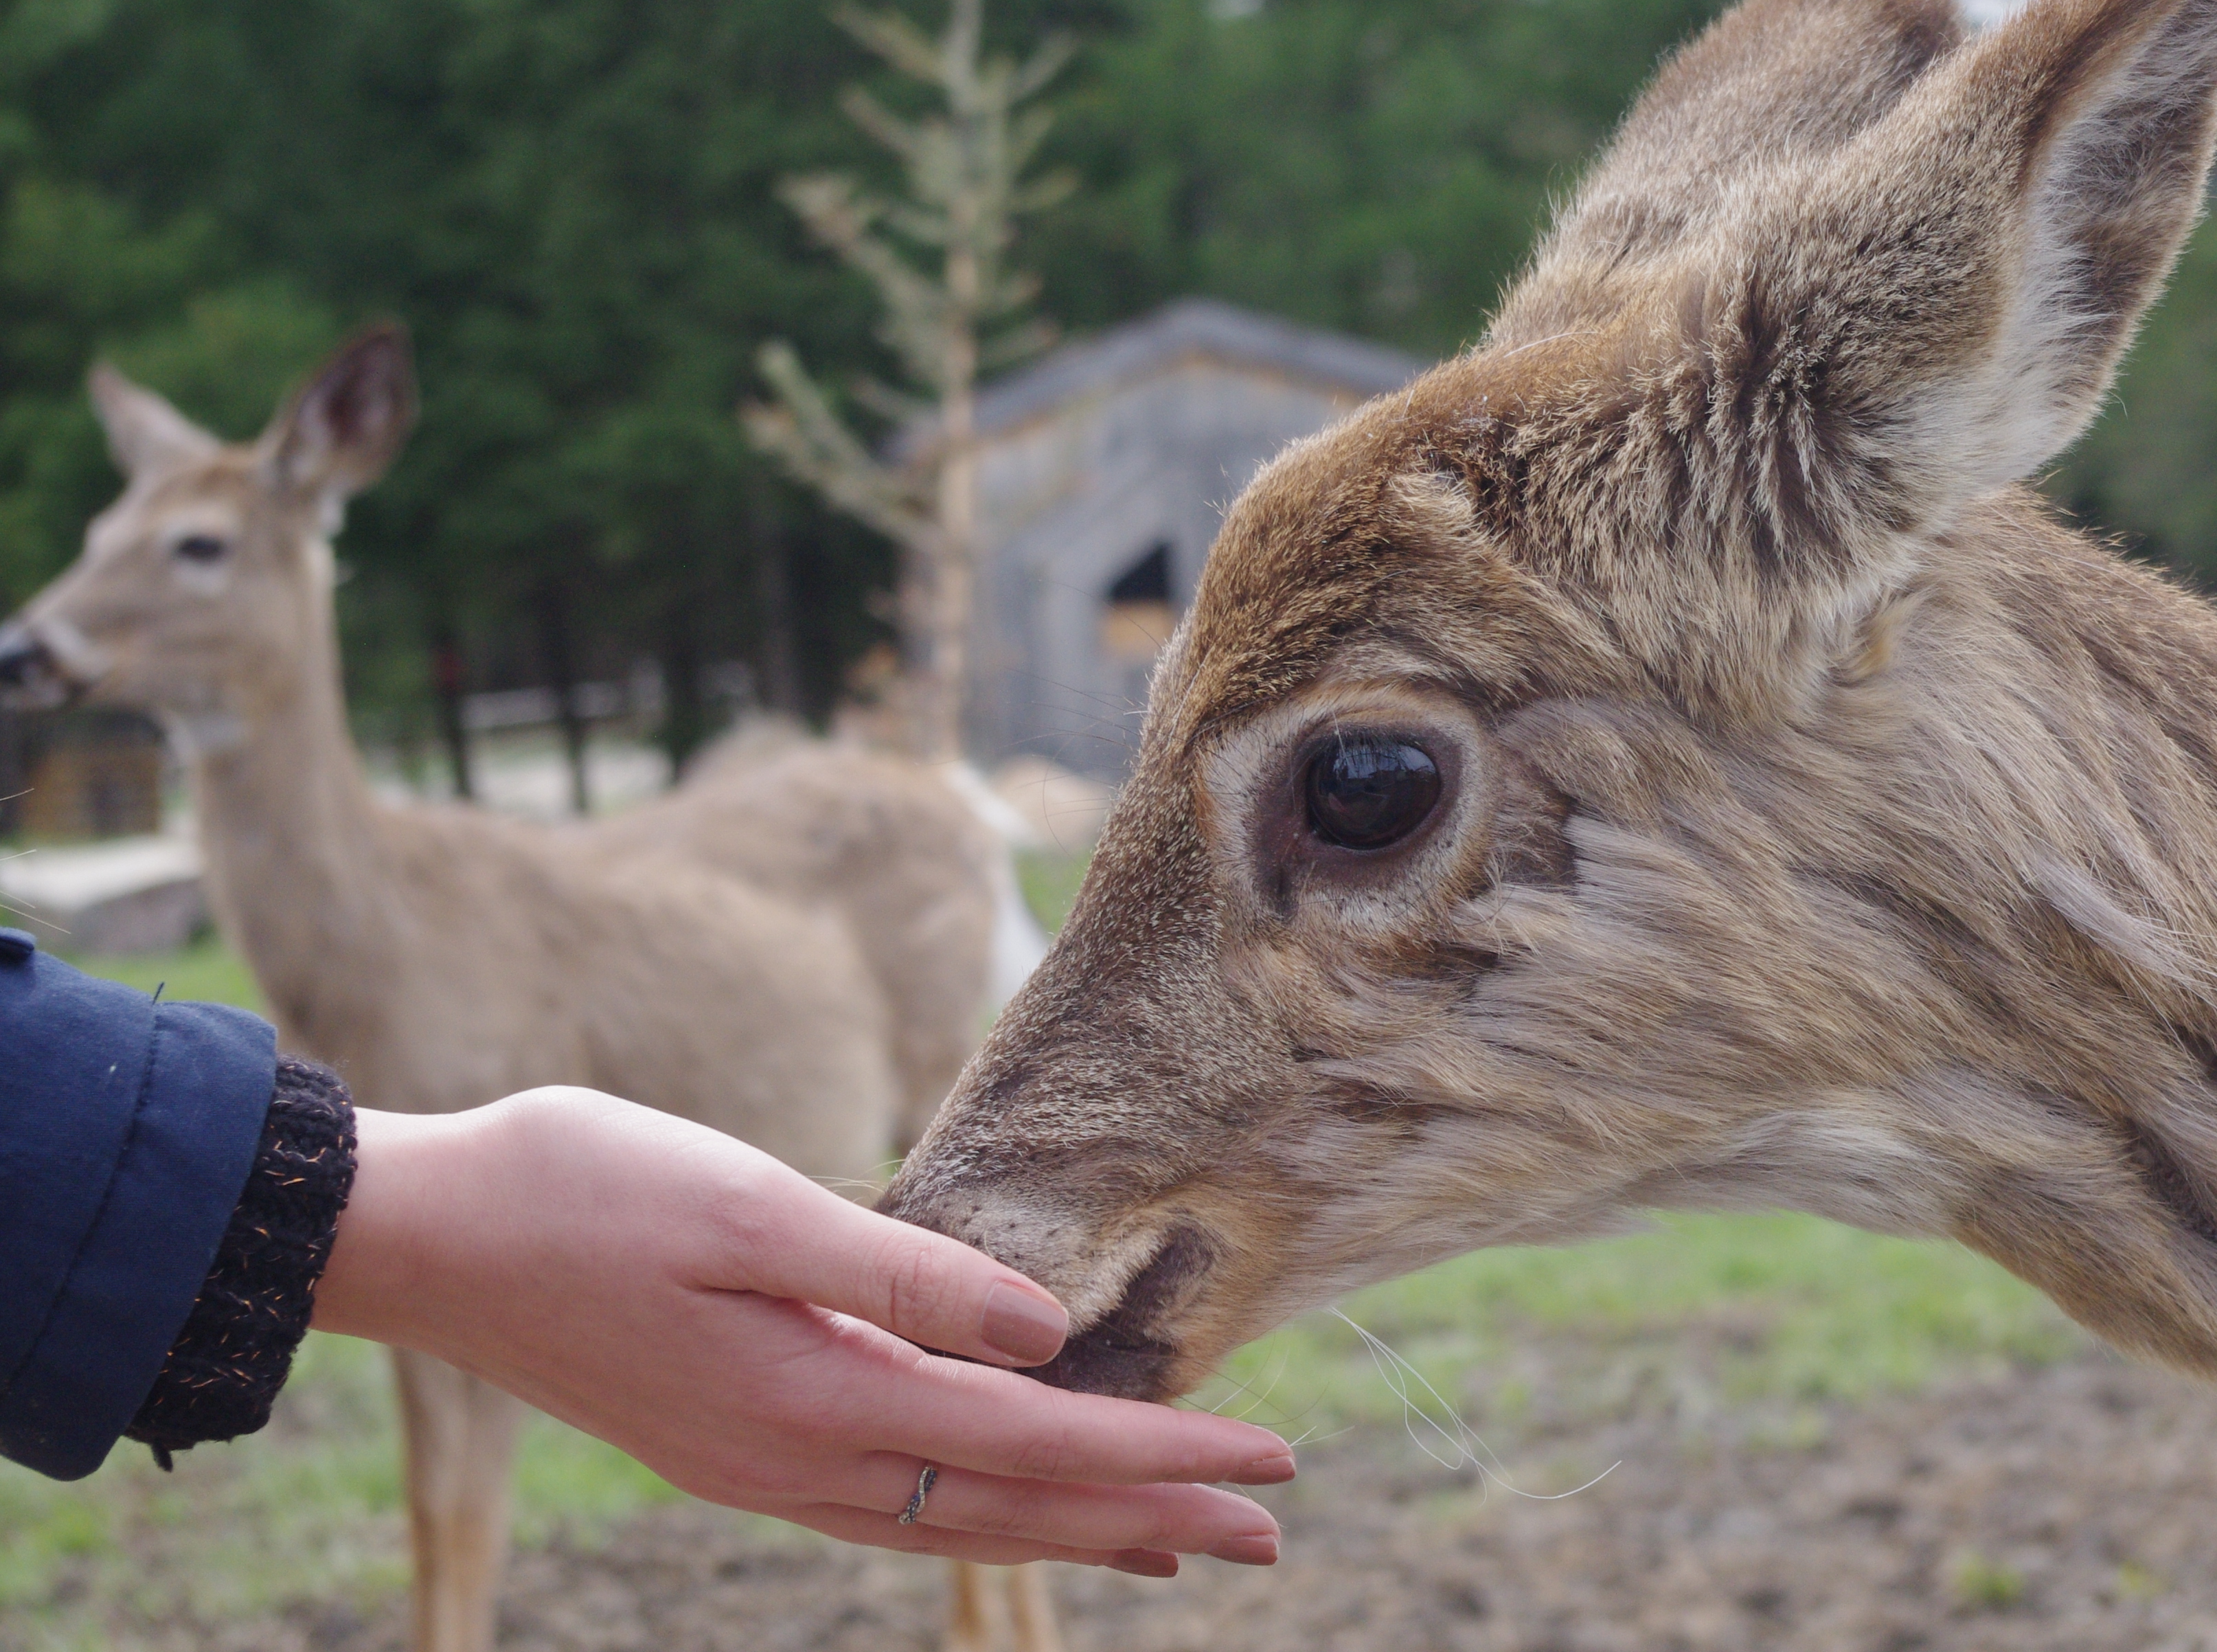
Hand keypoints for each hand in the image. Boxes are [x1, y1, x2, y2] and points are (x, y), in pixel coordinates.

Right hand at [309, 1086, 1290, 1573]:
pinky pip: (894, 1510)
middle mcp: (800, 1459)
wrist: (426, 1236)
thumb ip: (900, 1275)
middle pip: (1015, 1504)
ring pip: (959, 1522)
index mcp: (819, 1396)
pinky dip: (983, 1516)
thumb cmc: (579, 1187)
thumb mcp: (744, 1201)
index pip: (1035, 1435)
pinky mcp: (736, 1448)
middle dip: (1151, 1518)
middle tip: (1274, 1532)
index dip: (1162, 1453)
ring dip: (1076, 1530)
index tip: (1268, 1462)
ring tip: (1176, 1546)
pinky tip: (1014, 1506)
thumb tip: (1048, 1333)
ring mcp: (763, 1467)